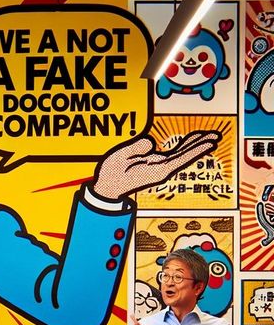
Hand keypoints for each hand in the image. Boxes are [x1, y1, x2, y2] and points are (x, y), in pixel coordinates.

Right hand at [93, 131, 219, 199]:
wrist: (107, 189)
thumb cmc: (112, 176)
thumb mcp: (119, 160)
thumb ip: (134, 150)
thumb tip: (149, 142)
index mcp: (155, 170)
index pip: (181, 158)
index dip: (196, 150)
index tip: (210, 142)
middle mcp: (161, 169)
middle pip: (186, 156)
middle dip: (200, 145)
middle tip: (216, 135)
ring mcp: (159, 167)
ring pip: (182, 154)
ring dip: (195, 144)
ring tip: (209, 136)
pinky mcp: (156, 164)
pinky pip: (174, 154)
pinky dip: (184, 146)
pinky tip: (191, 140)